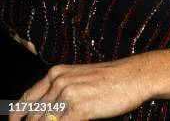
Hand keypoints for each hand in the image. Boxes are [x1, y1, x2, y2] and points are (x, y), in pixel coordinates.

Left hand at [9, 56, 150, 120]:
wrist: (132, 76)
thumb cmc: (109, 79)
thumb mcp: (78, 78)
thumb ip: (59, 92)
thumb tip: (43, 112)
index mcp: (56, 73)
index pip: (25, 101)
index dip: (16, 118)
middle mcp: (59, 82)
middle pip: (32, 116)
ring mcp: (68, 95)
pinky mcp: (80, 109)